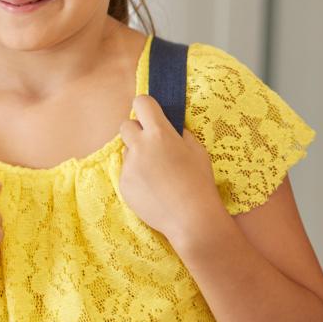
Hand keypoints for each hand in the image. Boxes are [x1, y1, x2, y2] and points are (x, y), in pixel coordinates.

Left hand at [119, 95, 223, 243]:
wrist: (191, 218)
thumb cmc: (199, 182)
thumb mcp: (197, 150)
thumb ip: (178, 134)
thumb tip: (167, 126)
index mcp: (159, 133)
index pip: (141, 103)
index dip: (146, 107)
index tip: (150, 114)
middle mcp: (139, 146)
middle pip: (126, 125)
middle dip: (137, 130)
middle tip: (152, 144)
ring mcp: (128, 166)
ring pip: (126, 151)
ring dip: (137, 155)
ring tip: (158, 174)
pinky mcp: (123, 183)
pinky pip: (126, 172)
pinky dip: (136, 176)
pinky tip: (153, 189)